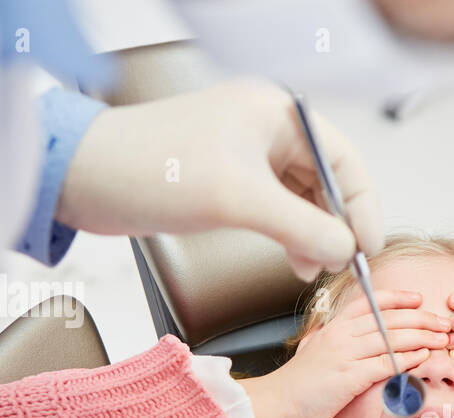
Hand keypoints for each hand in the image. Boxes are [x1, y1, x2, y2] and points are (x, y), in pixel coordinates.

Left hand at [56, 81, 381, 280]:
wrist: (85, 177)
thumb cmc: (149, 168)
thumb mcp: (239, 201)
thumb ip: (303, 227)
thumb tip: (346, 250)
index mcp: (277, 113)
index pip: (345, 161)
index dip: (363, 208)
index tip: (368, 250)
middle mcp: (266, 128)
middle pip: (328, 182)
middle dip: (337, 227)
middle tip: (341, 266)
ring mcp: (247, 154)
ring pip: (304, 199)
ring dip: (314, 236)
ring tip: (311, 268)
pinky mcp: (228, 179)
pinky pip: (278, 209)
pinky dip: (290, 236)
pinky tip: (291, 258)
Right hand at [244, 290, 449, 417]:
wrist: (274, 403)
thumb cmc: (294, 385)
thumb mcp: (313, 352)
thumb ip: (329, 341)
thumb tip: (342, 337)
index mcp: (334, 328)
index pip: (370, 303)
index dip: (398, 298)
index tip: (418, 299)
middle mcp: (341, 336)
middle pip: (389, 319)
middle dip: (422, 319)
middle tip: (444, 323)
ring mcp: (345, 355)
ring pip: (392, 338)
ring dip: (422, 337)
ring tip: (442, 339)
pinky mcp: (348, 377)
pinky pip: (385, 363)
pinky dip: (408, 359)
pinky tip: (423, 358)